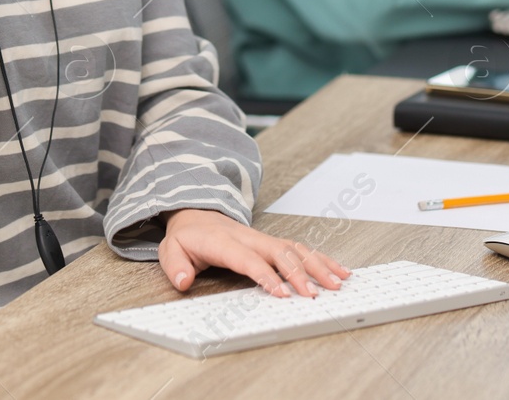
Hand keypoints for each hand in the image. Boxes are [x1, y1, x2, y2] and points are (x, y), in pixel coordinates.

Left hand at [157, 209, 350, 297]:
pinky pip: (300, 248)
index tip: (282, 293)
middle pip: (280, 253)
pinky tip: (338, 270)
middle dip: (299, 274)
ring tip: (337, 283)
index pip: (248, 259)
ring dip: (317, 266)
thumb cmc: (187, 237)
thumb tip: (184, 282)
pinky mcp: (273, 242)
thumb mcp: (170, 250)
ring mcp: (263, 238)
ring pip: (295, 249)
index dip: (266, 276)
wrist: (196, 213)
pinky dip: (320, 259)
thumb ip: (176, 267)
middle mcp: (249, 238)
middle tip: (314, 295)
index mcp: (224, 242)